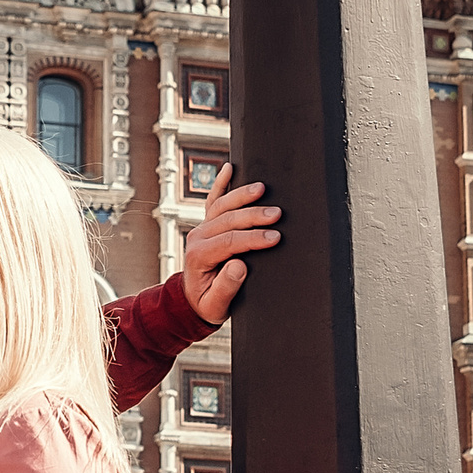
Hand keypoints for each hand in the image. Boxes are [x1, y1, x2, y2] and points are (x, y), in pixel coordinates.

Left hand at [181, 164, 280, 324]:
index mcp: (198, 257)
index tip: (275, 237)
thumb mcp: (216, 305)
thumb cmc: (208, 304)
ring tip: (263, 188)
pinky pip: (212, 200)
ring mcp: (201, 228)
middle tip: (278, 213)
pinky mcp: (207, 224)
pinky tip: (229, 167)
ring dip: (242, 195)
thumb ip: (226, 286)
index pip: (229, 242)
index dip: (253, 238)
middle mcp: (197, 238)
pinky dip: (220, 183)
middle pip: (227, 220)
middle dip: (254, 215)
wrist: (194, 301)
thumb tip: (238, 264)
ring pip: (221, 205)